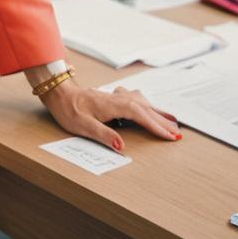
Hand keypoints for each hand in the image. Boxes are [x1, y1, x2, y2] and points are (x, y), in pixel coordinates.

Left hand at [39, 76, 180, 152]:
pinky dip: (147, 105)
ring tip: (171, 120)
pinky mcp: (112, 98)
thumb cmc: (69, 110)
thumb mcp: (82, 126)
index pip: (139, 114)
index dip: (155, 125)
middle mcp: (116, 98)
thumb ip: (103, 135)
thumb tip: (121, 146)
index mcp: (111, 105)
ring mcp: (115, 96)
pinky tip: (149, 107)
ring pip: (141, 102)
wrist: (59, 92)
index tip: (170, 136)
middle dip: (162, 120)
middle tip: (178, 133)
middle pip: (144, 108)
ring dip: (157, 111)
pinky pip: (135, 99)